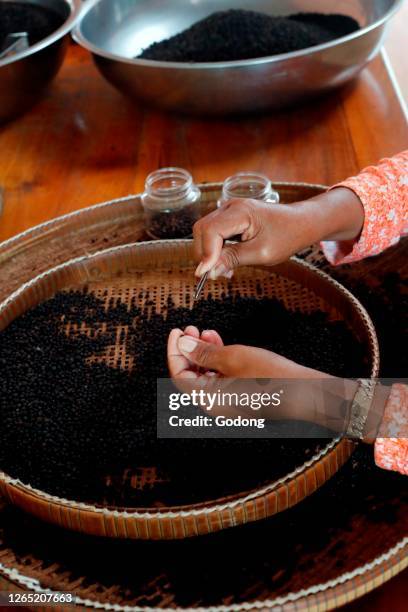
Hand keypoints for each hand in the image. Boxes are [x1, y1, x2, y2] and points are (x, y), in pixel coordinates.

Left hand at [167, 328, 359, 430]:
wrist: (306, 393)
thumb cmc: (271, 377)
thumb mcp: (233, 357)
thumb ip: (204, 352)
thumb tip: (183, 345)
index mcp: (209, 401)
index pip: (179, 375)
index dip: (175, 351)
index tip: (177, 332)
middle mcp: (216, 406)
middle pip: (191, 376)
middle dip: (190, 350)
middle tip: (192, 329)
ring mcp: (229, 404)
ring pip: (207, 376)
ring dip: (204, 353)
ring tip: (208, 332)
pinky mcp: (242, 398)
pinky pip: (222, 379)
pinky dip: (219, 362)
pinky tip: (222, 343)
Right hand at [193, 188, 363, 278]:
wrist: (301, 224)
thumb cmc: (287, 236)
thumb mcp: (261, 253)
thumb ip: (233, 259)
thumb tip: (208, 271)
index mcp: (240, 212)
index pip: (210, 231)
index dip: (206, 253)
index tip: (207, 274)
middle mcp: (230, 207)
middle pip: (202, 230)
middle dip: (204, 254)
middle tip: (218, 275)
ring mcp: (229, 210)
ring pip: (204, 232)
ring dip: (209, 253)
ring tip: (224, 271)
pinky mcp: (230, 217)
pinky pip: (213, 232)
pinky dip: (215, 249)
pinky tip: (226, 262)